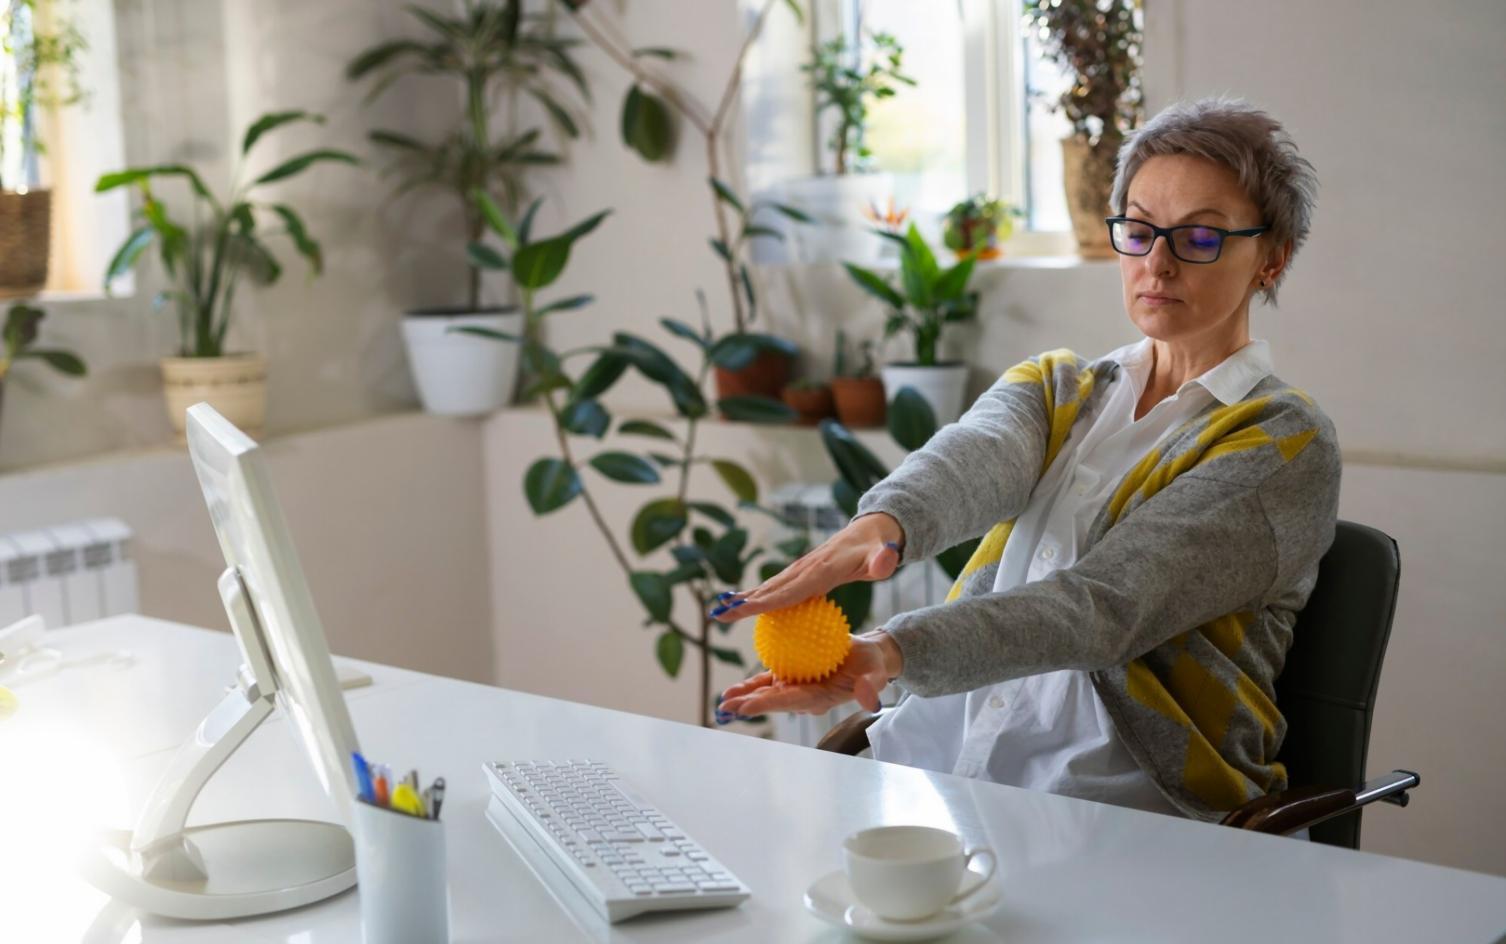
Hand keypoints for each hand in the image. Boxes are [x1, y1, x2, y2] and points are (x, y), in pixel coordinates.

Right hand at [709, 513, 904, 622]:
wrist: (872, 532)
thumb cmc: (878, 549)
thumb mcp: (884, 556)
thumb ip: (883, 560)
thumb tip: (885, 559)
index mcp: (821, 570)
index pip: (788, 590)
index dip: (764, 602)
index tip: (741, 610)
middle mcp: (805, 568)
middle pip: (770, 589)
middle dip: (743, 603)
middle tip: (716, 615)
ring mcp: (801, 569)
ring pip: (769, 587)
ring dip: (744, 599)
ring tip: (719, 612)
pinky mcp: (802, 572)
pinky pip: (777, 588)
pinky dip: (758, 597)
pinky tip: (744, 608)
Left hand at [716, 632, 901, 717]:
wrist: (866, 657)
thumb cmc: (871, 665)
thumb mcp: (875, 673)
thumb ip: (871, 685)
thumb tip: (870, 699)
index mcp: (820, 698)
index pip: (791, 701)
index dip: (768, 704)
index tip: (747, 707)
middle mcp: (804, 696)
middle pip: (773, 700)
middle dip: (749, 704)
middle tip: (725, 707)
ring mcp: (796, 686)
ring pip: (766, 693)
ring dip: (745, 697)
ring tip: (723, 700)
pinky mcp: (792, 675)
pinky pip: (768, 680)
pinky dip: (751, 684)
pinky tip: (733, 688)